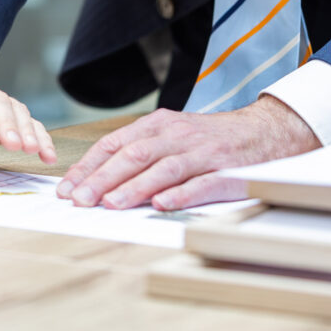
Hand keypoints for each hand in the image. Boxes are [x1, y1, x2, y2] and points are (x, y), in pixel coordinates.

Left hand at [57, 96, 318, 210]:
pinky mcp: (227, 170)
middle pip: (133, 155)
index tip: (66, 188)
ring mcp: (202, 152)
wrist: (264, 130)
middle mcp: (176, 135)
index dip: (89, 166)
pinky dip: (181, 194)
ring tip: (110, 205)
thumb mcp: (171, 135)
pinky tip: (162, 205)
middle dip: (102, 179)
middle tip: (79, 200)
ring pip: (163, 168)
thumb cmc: (208, 139)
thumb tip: (96, 181)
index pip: (114, 144)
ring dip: (134, 187)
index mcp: (158, 125)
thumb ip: (139, 152)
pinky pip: (202, 183)